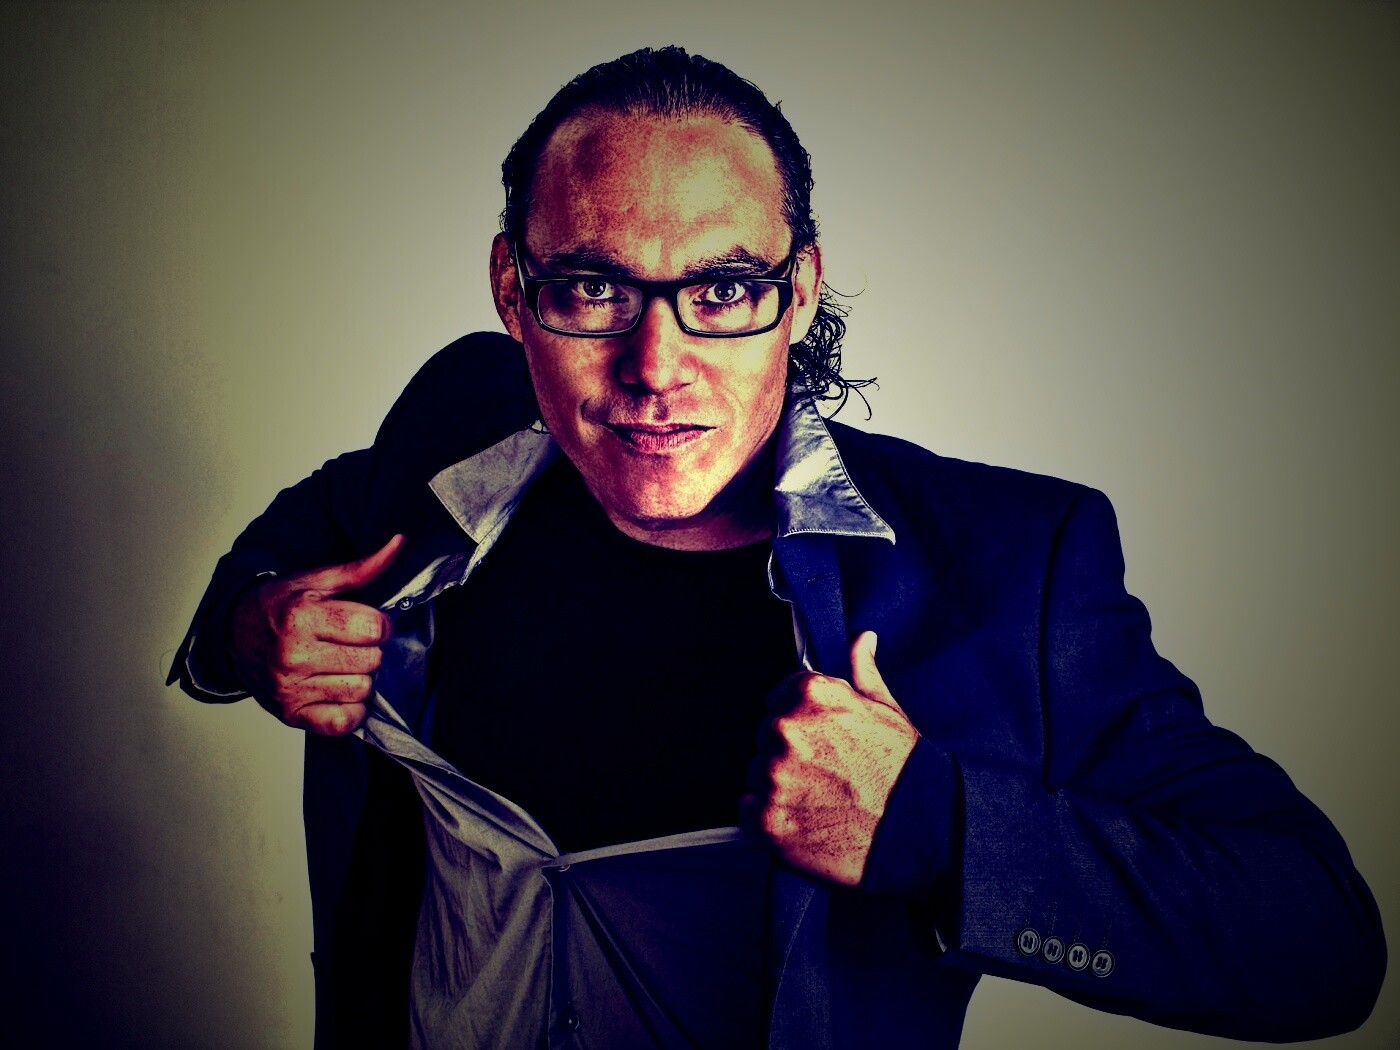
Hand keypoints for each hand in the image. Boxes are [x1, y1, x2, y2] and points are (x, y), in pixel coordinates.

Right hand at [229, 535, 402, 735]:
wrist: (233, 635)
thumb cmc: (280, 606)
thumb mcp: (317, 580)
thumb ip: (362, 567)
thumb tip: (400, 542)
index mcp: (301, 617)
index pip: (373, 627)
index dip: (378, 624)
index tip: (365, 622)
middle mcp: (293, 655)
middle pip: (371, 660)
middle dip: (369, 649)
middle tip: (350, 643)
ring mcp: (290, 688)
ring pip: (362, 690)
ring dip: (360, 677)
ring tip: (340, 663)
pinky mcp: (291, 714)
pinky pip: (344, 722)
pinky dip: (351, 709)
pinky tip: (338, 690)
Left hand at [743, 631, 918, 885]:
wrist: (919, 830)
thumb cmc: (904, 770)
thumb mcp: (887, 710)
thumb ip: (863, 672)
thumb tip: (862, 639)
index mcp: (811, 695)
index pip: (780, 697)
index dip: (800, 718)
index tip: (819, 738)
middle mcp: (786, 730)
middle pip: (766, 736)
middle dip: (789, 752)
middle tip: (825, 772)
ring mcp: (774, 776)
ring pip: (757, 773)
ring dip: (778, 784)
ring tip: (819, 798)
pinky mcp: (767, 818)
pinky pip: (747, 809)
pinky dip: (768, 816)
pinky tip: (803, 818)